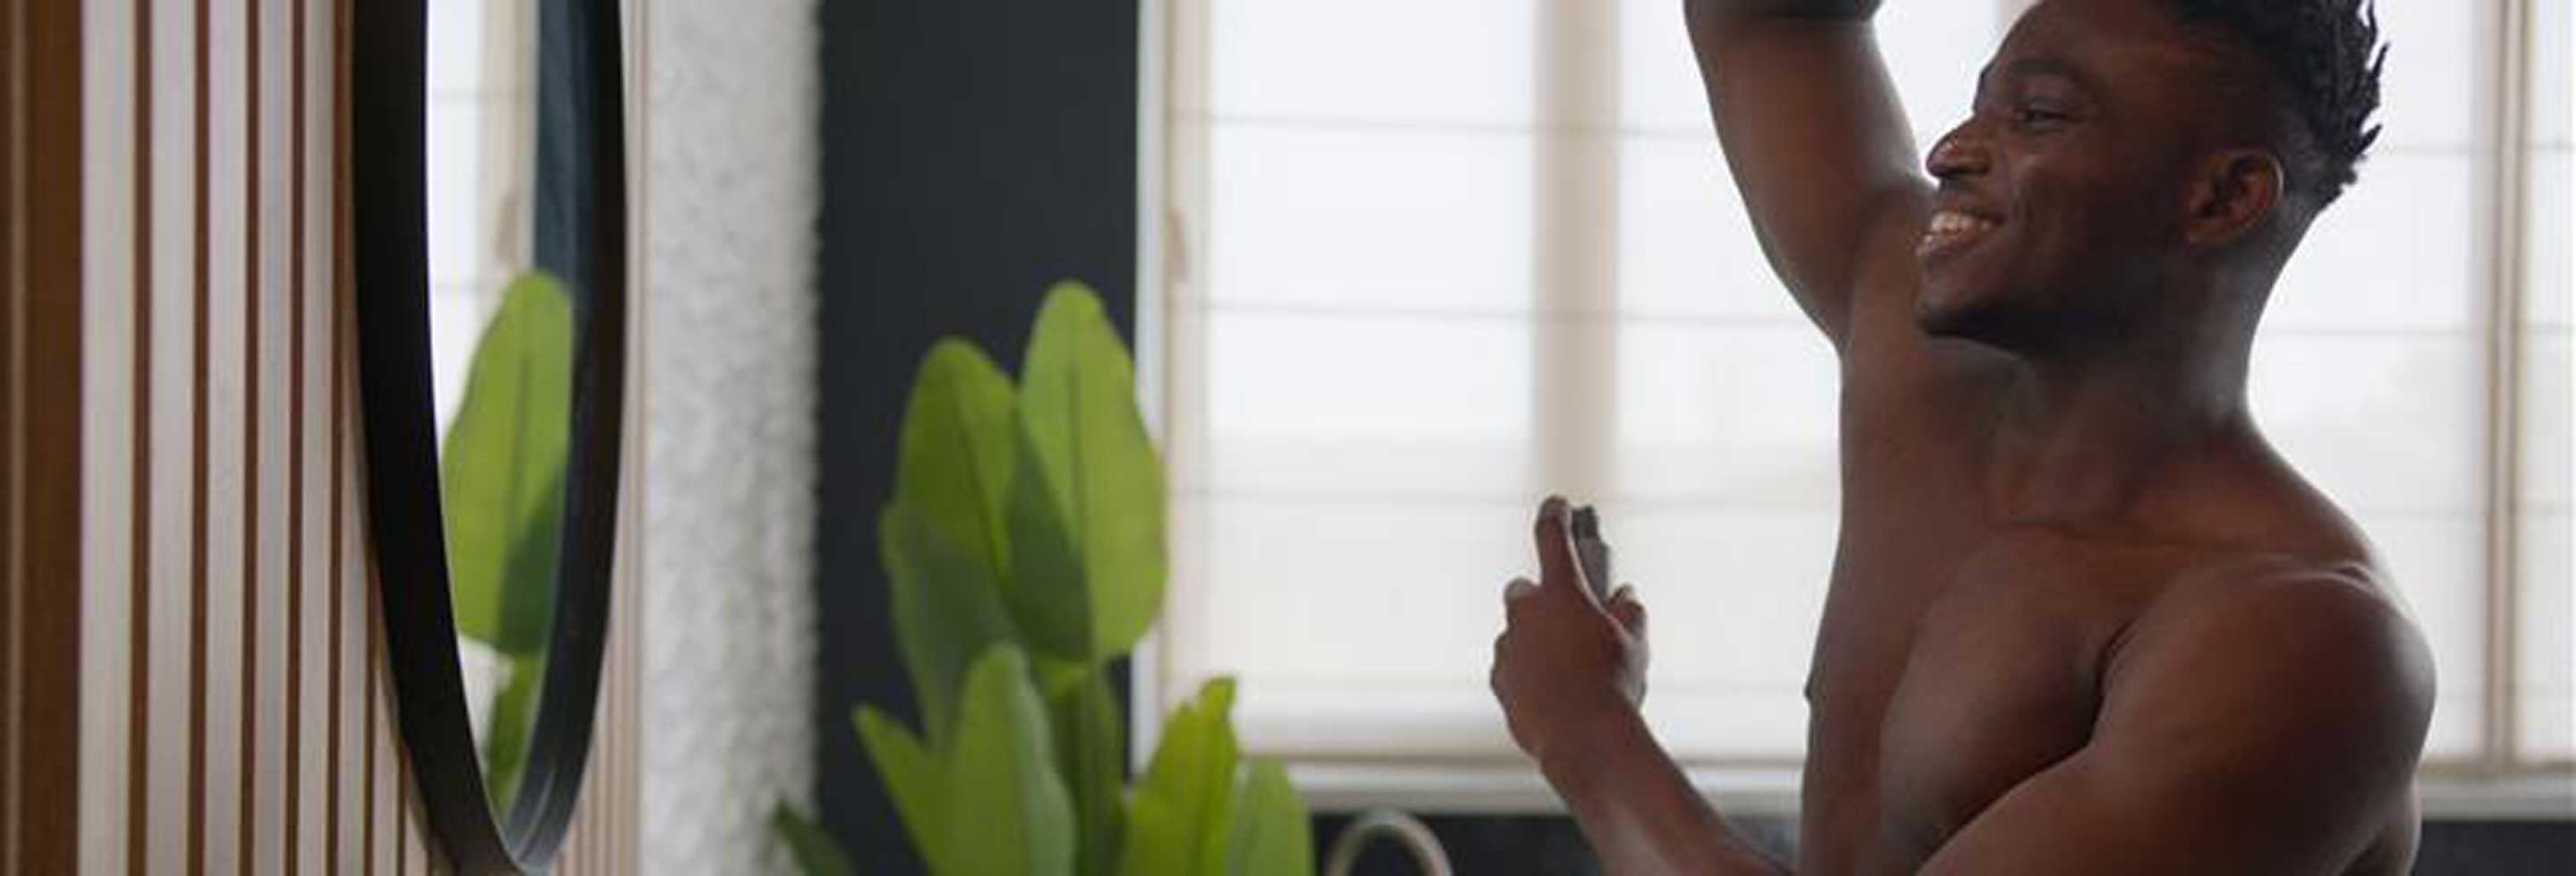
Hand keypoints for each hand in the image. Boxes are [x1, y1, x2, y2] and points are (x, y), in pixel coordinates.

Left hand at [1490, 497, 1649, 764]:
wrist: (1583, 739)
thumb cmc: (1613, 684)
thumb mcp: (1635, 644)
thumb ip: (1630, 612)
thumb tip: (1625, 597)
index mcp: (1561, 591)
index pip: (1551, 536)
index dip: (1555, 515)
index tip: (1556, 504)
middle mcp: (1525, 612)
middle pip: (1523, 591)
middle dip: (1540, 599)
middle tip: (1568, 617)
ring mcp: (1507, 646)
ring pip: (1516, 633)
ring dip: (1534, 640)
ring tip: (1566, 667)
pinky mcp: (1499, 679)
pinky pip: (1512, 667)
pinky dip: (1527, 672)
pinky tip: (1553, 692)